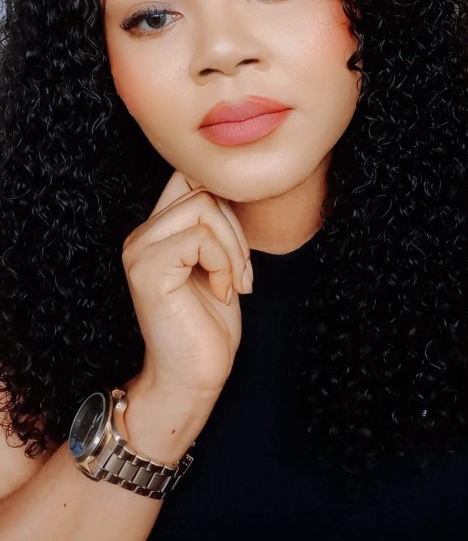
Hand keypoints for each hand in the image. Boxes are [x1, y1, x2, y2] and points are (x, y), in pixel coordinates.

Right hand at [121, 170, 252, 401]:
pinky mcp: (147, 269)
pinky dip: (224, 263)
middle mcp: (141, 234)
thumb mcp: (218, 262)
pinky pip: (201, 238)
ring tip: (233, 282)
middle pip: (202, 188)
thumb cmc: (209, 324)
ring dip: (233, 247)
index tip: (238, 248)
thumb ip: (214, 224)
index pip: (189, 176)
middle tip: (241, 274)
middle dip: (236, 229)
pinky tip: (222, 292)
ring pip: (204, 206)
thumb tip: (235, 185)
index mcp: (156, 230)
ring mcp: (139, 249)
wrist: (192, 378)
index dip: (225, 200)